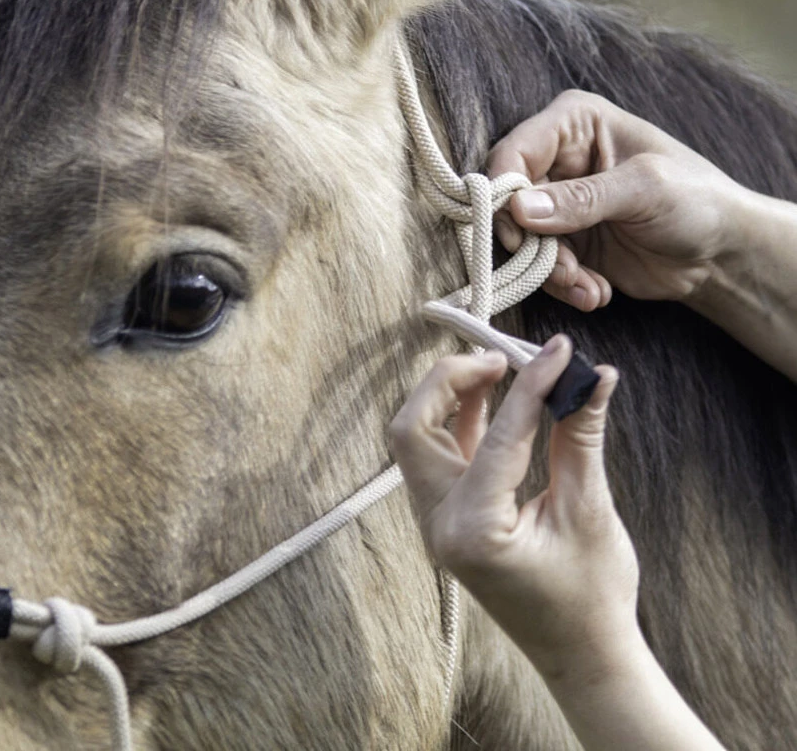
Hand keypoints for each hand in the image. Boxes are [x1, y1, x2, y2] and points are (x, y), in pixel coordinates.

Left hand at [389, 336, 637, 678]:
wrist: (581, 654)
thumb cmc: (592, 593)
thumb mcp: (589, 511)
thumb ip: (581, 435)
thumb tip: (592, 374)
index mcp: (473, 532)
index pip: (497, 436)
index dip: (532, 384)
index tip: (559, 351)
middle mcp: (440, 527)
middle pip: (413, 429)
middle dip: (450, 382)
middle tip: (502, 360)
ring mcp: (437, 525)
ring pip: (416, 440)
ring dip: (448, 398)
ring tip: (498, 371)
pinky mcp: (447, 521)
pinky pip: (438, 458)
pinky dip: (459, 423)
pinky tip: (492, 402)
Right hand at [488, 90, 745, 310]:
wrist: (718, 254)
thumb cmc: (695, 200)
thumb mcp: (643, 190)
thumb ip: (582, 199)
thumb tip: (520, 209)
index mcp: (573, 126)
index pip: (514, 153)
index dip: (505, 193)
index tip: (517, 233)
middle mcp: (557, 163)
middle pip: (508, 203)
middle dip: (532, 245)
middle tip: (563, 270)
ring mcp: (557, 207)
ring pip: (521, 242)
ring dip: (551, 273)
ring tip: (589, 286)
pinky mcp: (564, 244)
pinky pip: (541, 269)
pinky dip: (565, 286)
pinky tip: (597, 293)